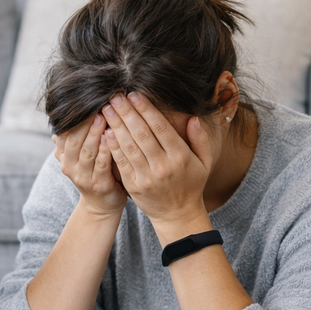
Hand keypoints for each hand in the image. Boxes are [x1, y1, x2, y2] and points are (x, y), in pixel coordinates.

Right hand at [53, 113, 127, 216]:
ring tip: (104, 117)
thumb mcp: (82, 153)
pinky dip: (106, 150)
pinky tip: (113, 137)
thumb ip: (78, 135)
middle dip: (85, 123)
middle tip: (96, 106)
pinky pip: (102, 165)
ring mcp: (83, 177)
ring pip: (87, 151)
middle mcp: (69, 166)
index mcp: (64, 155)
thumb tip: (64, 111)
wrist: (102, 204)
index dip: (75, 118)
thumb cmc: (95, 172)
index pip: (65, 133)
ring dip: (95, 133)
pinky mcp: (98, 184)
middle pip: (74, 140)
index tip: (85, 102)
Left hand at [102, 93, 213, 238]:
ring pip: (129, 147)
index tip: (134, 95)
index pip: (160, 128)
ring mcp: (147, 177)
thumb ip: (200, 139)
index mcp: (180, 156)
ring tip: (108, 109)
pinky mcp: (134, 186)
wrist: (177, 215)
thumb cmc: (191, 184)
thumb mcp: (204, 162)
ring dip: (116, 126)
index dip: (146, 110)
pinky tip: (106, 132)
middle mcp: (163, 166)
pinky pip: (122, 163)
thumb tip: (192, 118)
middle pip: (142, 134)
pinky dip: (113, 147)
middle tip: (116, 97)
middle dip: (127, 113)